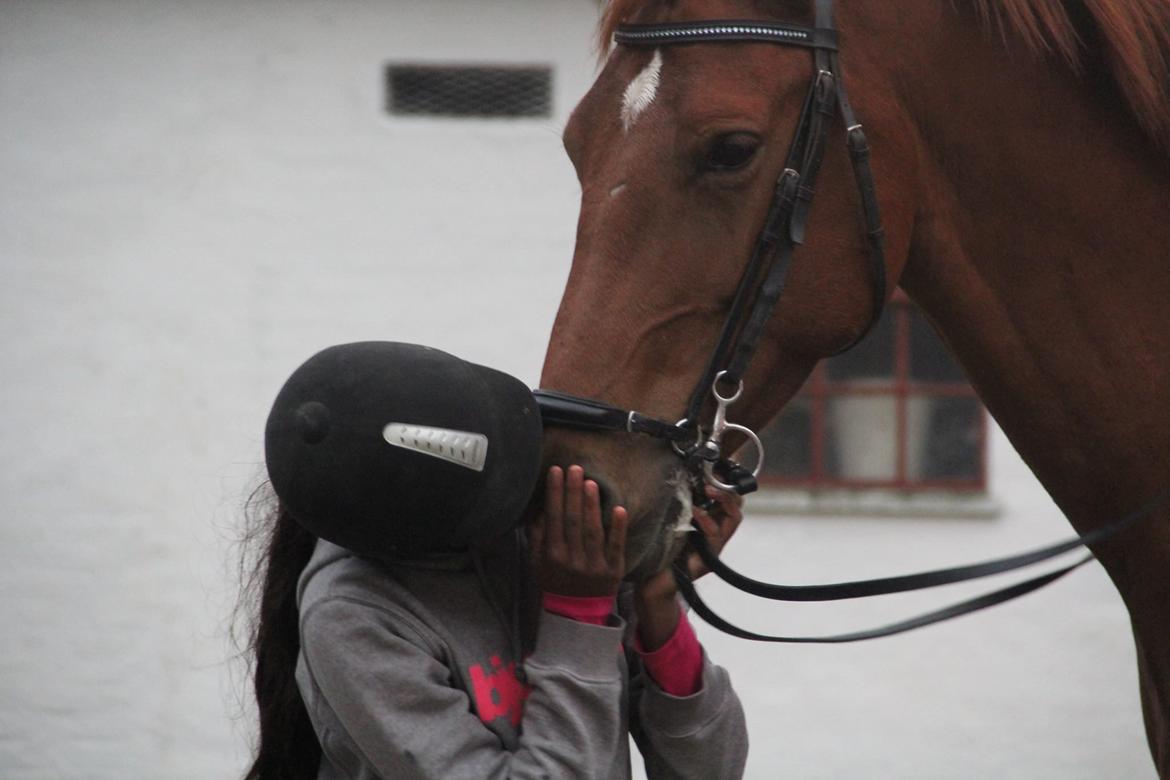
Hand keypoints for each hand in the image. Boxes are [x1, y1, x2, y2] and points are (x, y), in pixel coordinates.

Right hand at [529, 465, 628, 597]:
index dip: (555, 494)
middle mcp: (573, 560)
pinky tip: (619, 508)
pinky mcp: (614, 570)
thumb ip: (537, 537)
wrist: (576, 613)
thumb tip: (539, 509)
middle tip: (575, 468)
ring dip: (592, 505)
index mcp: (553, 556)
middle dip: (573, 492)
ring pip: (593, 531)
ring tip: (591, 482)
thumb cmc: (555, 581)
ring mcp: (594, 566)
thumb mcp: (538, 563)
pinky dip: (618, 528)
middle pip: (573, 521)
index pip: (554, 518)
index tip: (556, 471)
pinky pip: (616, 546)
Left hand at [633, 487, 743, 648]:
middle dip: (729, 489)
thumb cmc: (659, 549)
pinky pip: (715, 535)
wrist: (653, 580)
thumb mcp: (670, 519)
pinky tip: (695, 512)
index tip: (718, 467)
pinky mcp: (709, 558)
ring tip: (709, 489)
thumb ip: (678, 503)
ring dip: (723, 500)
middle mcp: (717, 533)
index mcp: (709, 521)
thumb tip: (678, 475)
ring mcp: (715, 546)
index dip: (727, 482)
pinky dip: (706, 521)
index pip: (729, 498)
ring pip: (733, 518)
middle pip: (737, 506)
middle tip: (714, 478)